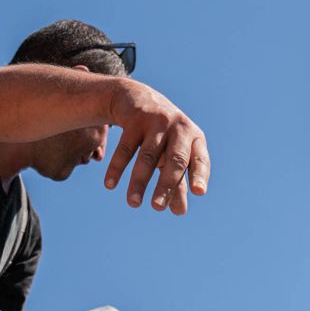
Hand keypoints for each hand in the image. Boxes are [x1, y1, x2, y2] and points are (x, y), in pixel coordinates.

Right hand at [103, 81, 209, 214]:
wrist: (138, 98)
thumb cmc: (163, 136)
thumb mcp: (173, 155)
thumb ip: (178, 182)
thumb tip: (180, 211)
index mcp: (194, 139)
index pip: (200, 159)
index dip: (200, 175)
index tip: (199, 192)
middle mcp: (179, 129)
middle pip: (174, 160)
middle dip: (166, 185)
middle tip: (157, 208)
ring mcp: (157, 122)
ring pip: (148, 156)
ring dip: (139, 181)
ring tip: (133, 204)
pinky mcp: (135, 120)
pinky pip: (125, 147)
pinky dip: (117, 167)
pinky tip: (110, 185)